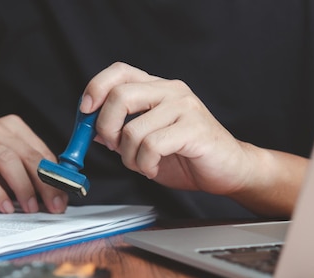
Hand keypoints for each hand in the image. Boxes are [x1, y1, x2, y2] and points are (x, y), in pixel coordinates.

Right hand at [0, 114, 67, 213]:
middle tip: (53, 205)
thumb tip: (58, 195)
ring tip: (30, 207)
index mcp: (12, 128)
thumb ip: (31, 176)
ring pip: (8, 162)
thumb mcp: (8, 170)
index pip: (41, 152)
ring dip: (23, 187)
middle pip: (28, 156)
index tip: (63, 197)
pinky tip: (6, 207)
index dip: (56, 177)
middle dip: (45, 183)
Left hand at [80, 62, 306, 216]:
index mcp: (157, 89)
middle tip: (112, 146)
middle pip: (120, 95)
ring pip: (133, 129)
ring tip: (143, 163)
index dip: (96, 87)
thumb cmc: (188, 155)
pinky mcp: (193, 128)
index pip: (119, 71)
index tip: (85, 111)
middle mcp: (170, 91)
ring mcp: (184, 107)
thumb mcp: (146, 142)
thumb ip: (122, 131)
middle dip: (106, 127)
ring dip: (129, 156)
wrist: (228, 169)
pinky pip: (151, 146)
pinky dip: (145, 164)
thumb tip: (92, 129)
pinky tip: (153, 168)